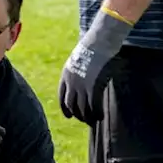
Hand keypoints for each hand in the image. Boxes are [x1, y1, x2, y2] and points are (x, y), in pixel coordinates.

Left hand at [58, 9, 131, 123]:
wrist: (99, 42)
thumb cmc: (92, 47)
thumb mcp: (78, 59)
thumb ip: (78, 71)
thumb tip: (84, 77)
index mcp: (66, 75)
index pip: (62, 96)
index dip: (65, 108)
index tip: (69, 116)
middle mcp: (71, 83)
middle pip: (71, 105)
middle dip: (77, 115)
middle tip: (85, 120)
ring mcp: (82, 86)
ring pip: (82, 108)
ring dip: (88, 117)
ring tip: (93, 121)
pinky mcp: (93, 87)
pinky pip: (94, 105)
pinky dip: (97, 113)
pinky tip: (101, 116)